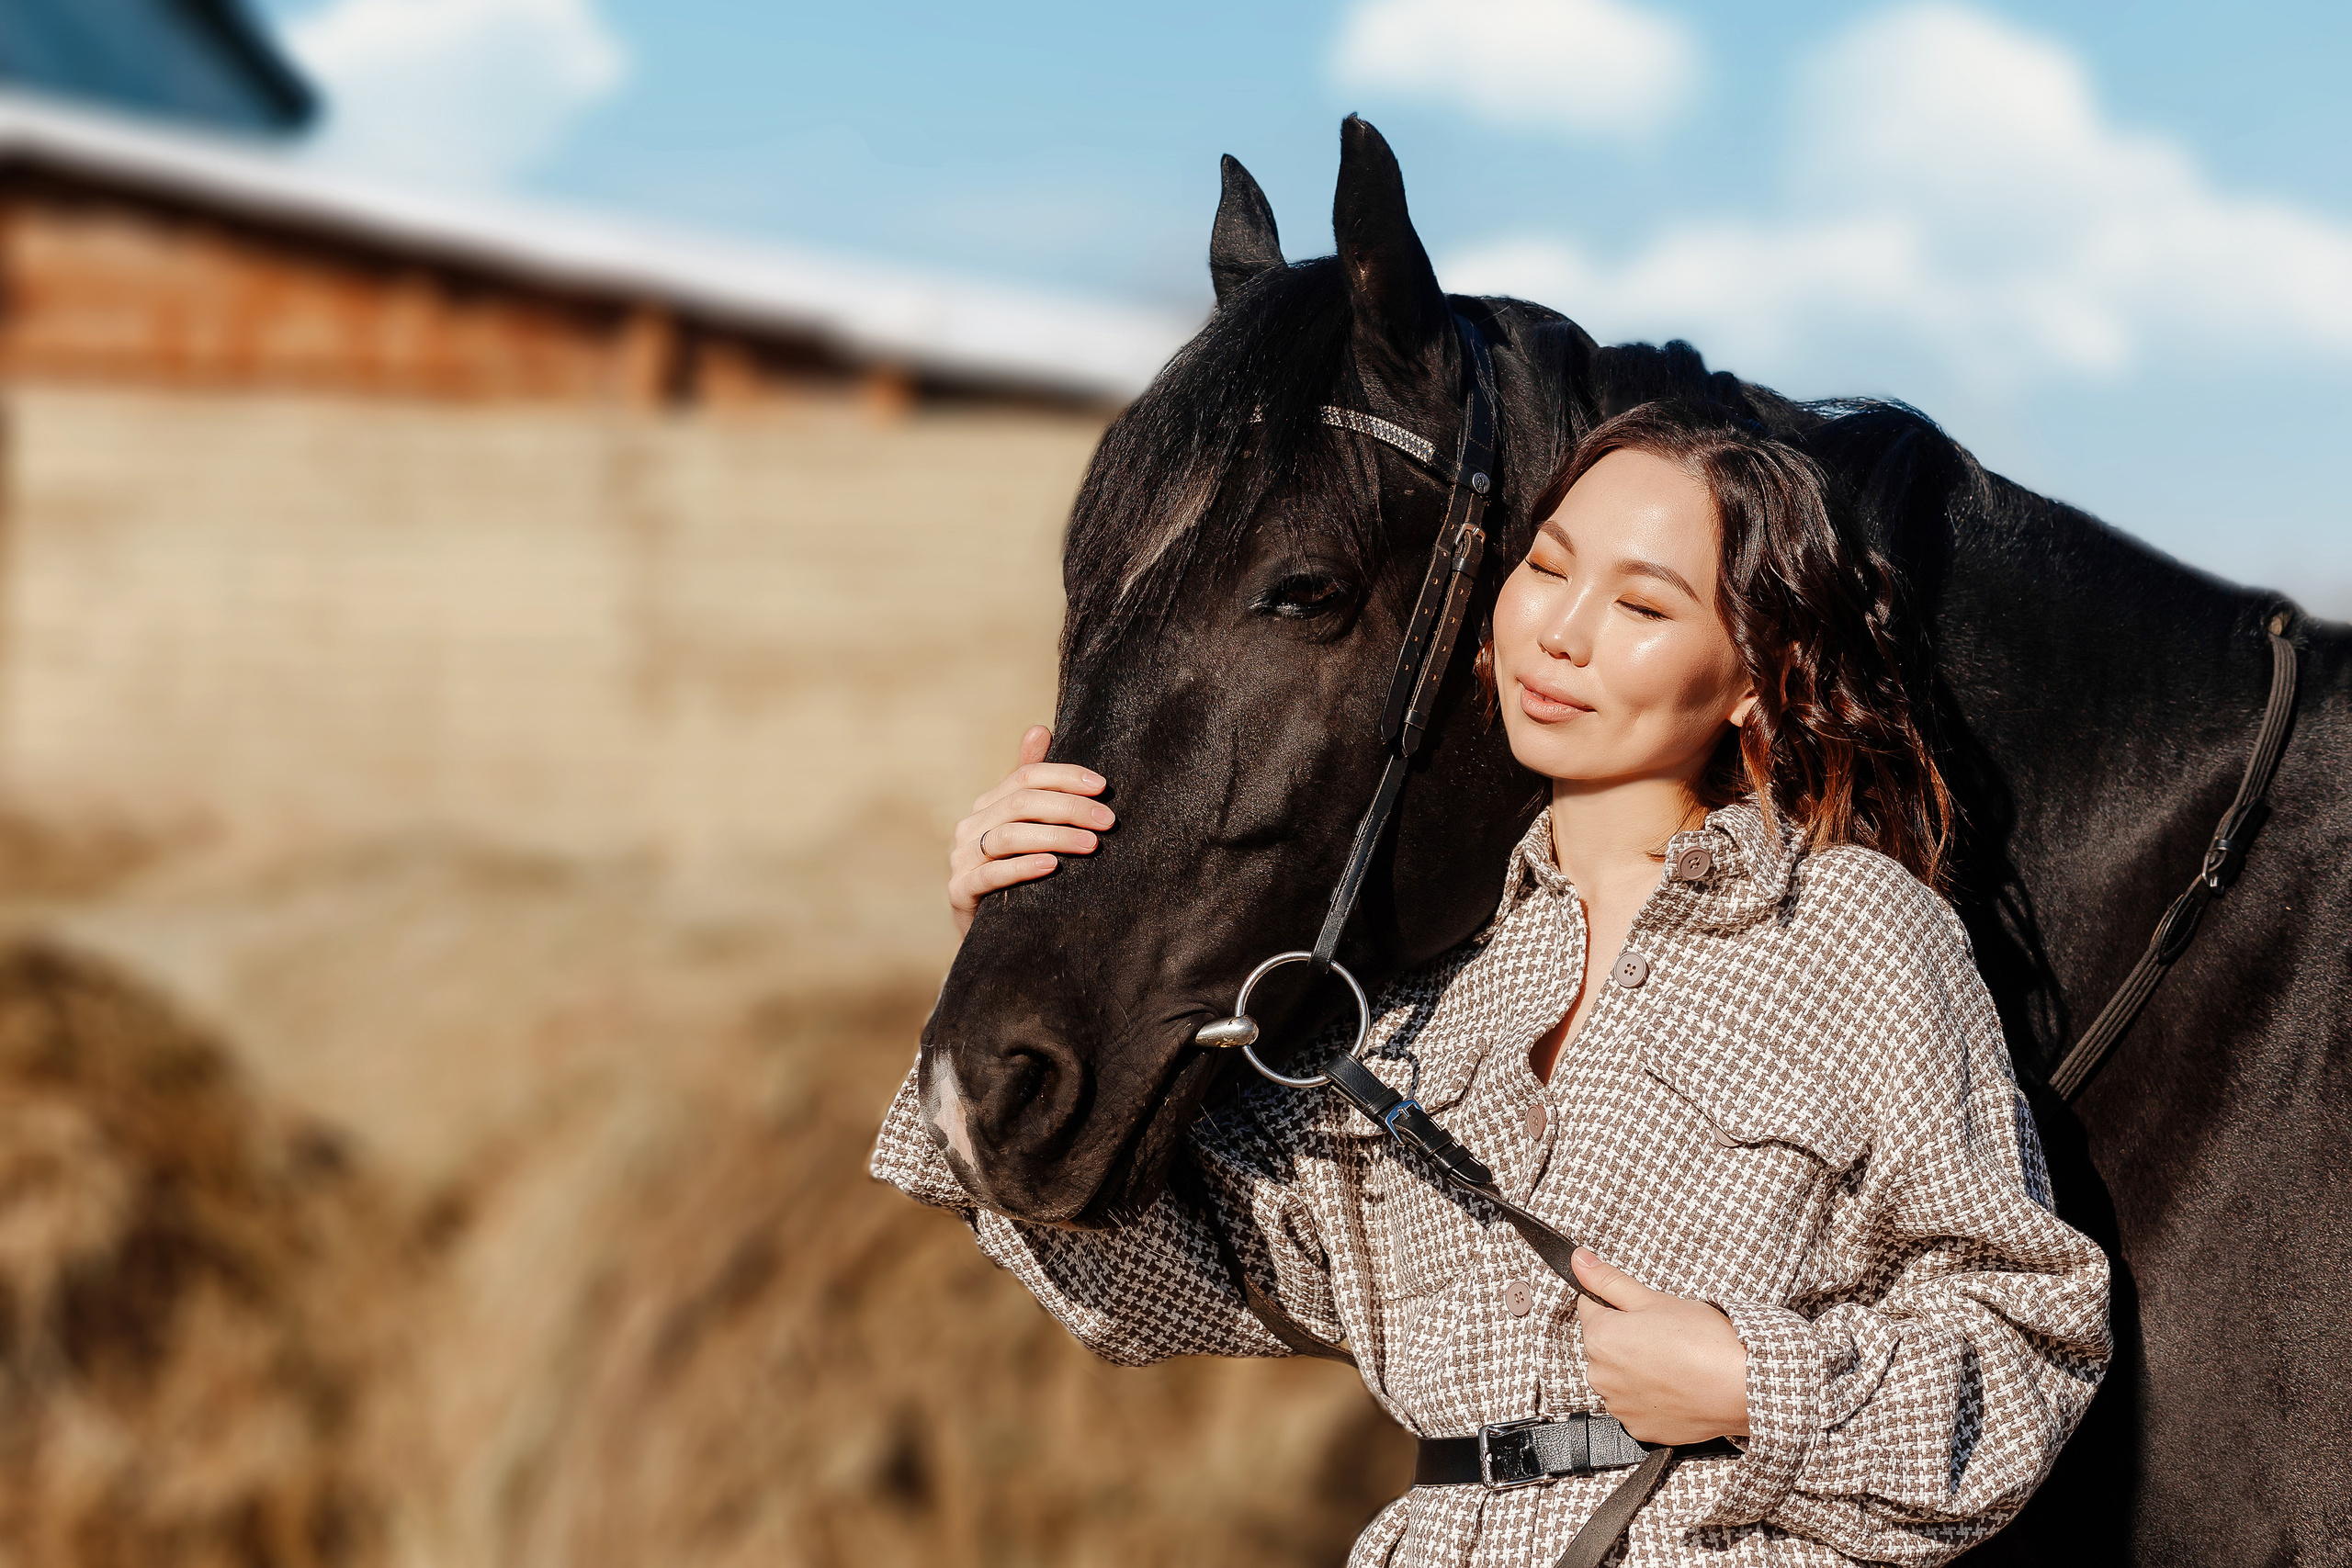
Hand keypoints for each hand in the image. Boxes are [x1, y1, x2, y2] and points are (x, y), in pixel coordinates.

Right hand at [948, 726, 1112, 939]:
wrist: (991, 933)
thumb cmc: (1019, 874)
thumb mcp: (1027, 827)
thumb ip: (1032, 782)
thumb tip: (1039, 728)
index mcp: (989, 804)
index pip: (1027, 776)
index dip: (1066, 776)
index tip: (1103, 787)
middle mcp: (971, 825)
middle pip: (1021, 803)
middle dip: (1070, 808)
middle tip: (1108, 821)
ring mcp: (961, 858)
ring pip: (1010, 836)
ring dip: (1055, 836)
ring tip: (1092, 844)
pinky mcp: (959, 890)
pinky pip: (992, 873)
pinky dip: (1023, 867)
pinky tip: (1053, 866)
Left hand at [1572, 1247, 1749, 1445]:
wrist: (1742, 1388)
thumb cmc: (1704, 1341)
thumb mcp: (1654, 1299)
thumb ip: (1609, 1280)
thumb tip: (1578, 1260)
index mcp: (1599, 1338)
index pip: (1590, 1309)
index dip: (1617, 1305)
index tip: (1643, 1312)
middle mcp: (1601, 1376)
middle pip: (1603, 1346)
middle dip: (1626, 1338)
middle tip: (1664, 1336)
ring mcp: (1619, 1406)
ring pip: (1618, 1377)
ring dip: (1636, 1369)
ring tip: (1673, 1361)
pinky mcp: (1639, 1429)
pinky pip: (1635, 1406)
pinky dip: (1649, 1397)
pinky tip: (1675, 1385)